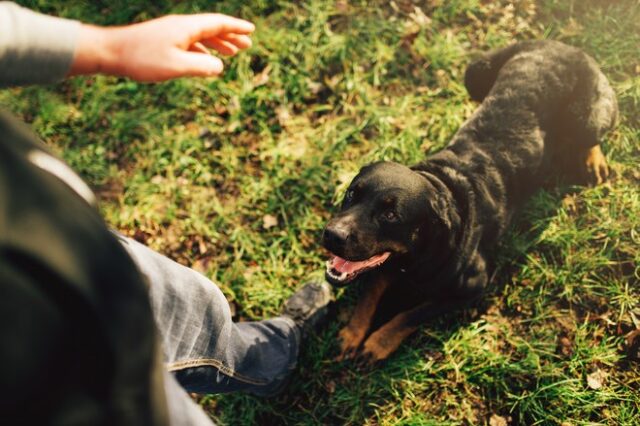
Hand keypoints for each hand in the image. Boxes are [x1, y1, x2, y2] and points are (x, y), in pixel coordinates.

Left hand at [69, 13, 254, 81]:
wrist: (110, 52)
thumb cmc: (142, 59)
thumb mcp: (176, 66)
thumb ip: (202, 67)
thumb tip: (219, 67)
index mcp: (186, 28)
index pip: (217, 23)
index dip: (236, 27)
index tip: (251, 30)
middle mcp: (180, 27)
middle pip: (211, 28)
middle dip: (230, 36)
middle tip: (247, 45)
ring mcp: (170, 33)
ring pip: (201, 36)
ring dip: (217, 43)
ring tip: (231, 53)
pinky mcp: (162, 41)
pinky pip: (190, 43)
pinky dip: (203, 50)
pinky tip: (205, 60)